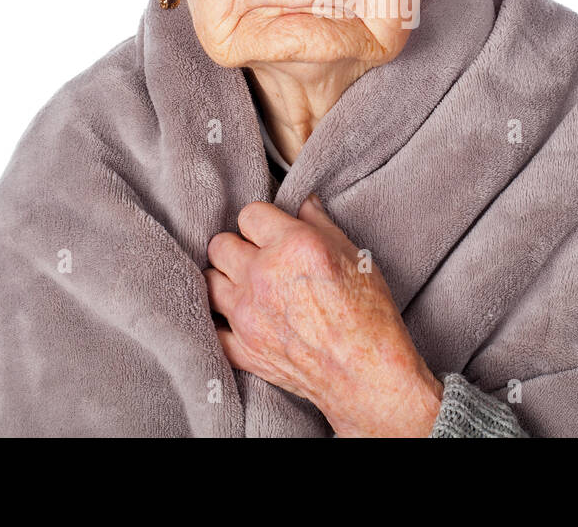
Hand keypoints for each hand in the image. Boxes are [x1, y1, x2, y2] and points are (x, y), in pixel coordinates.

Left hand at [204, 193, 443, 436]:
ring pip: (209, 281)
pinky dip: (221, 322)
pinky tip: (236, 318)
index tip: (271, 232)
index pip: (249, 214)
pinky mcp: (242, 349)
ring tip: (246, 286)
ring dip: (225, 279)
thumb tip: (305, 203)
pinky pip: (211, 327)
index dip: (262, 221)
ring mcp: (247, 315)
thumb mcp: (354, 256)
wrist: (366, 373)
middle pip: (219, 244)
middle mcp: (262, 275)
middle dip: (237, 246)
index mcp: (291, 246)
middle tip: (256, 257)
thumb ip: (321, 225)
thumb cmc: (368, 314)